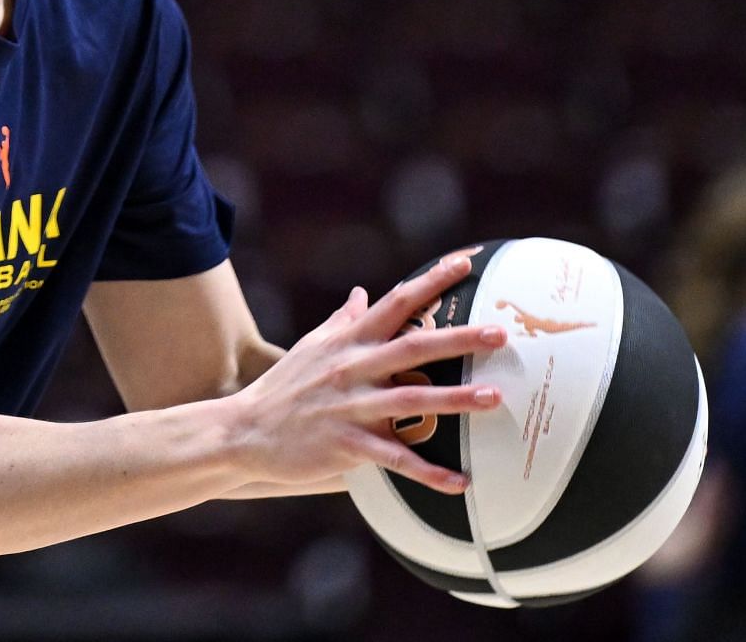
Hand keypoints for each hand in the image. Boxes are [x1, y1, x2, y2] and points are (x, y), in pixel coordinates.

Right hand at [220, 254, 506, 494]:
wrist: (244, 431)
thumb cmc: (285, 386)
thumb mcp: (313, 346)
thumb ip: (344, 319)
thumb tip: (365, 292)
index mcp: (349, 342)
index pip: (396, 303)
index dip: (431, 282)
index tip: (466, 263)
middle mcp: (353, 369)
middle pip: (413, 348)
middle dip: (459, 340)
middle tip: (501, 334)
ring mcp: (350, 407)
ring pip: (411, 401)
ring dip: (455, 401)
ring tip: (494, 399)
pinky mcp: (345, 446)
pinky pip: (394, 460)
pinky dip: (428, 472)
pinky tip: (460, 482)